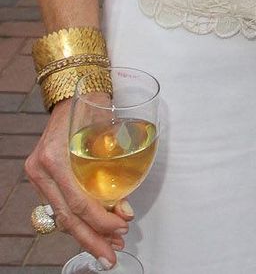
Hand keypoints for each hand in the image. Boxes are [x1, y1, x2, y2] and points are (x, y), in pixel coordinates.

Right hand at [25, 101, 129, 263]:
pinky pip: (61, 205)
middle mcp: (42, 170)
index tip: (123, 226)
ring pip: (62, 215)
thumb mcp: (107, 131)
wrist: (75, 89)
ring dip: (87, 233)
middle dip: (91, 239)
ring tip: (109, 245)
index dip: (100, 220)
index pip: (78, 202)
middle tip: (111, 256)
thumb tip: (124, 207)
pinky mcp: (44, 176)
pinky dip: (79, 219)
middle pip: (67, 217)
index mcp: (55, 158)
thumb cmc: (94, 104)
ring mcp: (39, 174)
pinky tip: (95, 229)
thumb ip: (114, 168)